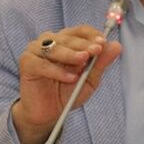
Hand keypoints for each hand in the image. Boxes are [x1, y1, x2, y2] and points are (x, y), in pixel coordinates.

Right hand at [12, 25, 122, 143]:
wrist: (48, 113)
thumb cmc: (67, 93)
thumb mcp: (89, 79)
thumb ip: (100, 63)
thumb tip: (116, 45)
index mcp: (66, 41)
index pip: (80, 30)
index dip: (92, 35)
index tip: (103, 42)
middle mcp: (50, 41)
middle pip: (68, 37)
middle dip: (84, 44)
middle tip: (96, 50)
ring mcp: (36, 50)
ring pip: (54, 47)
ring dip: (70, 54)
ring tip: (83, 61)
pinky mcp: (27, 63)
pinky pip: (43, 64)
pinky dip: (57, 71)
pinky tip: (70, 78)